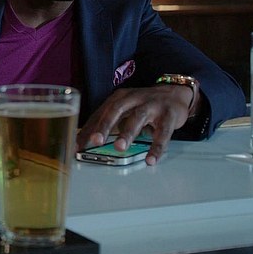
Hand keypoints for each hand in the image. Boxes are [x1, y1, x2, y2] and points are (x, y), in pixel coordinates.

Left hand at [76, 85, 192, 164]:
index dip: (88, 129)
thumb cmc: (143, 104)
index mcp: (119, 97)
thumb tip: (84, 140)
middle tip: (96, 141)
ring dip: (128, 133)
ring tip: (119, 148)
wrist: (175, 94)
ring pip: (138, 118)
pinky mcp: (169, 115)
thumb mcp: (124, 109)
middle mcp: (133, 98)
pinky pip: (163, 133)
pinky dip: (156, 147)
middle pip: (116, 110)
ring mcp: (152, 105)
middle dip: (105, 125)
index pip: (100, 113)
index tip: (77, 144)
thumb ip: (107, 122)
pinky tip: (150, 159)